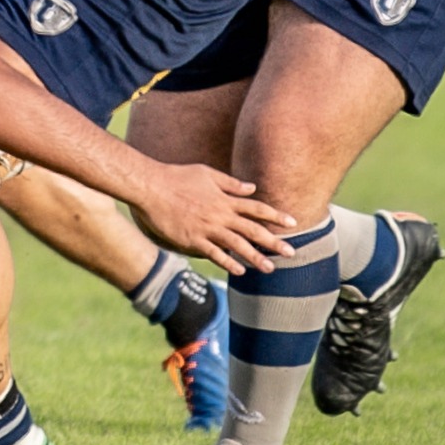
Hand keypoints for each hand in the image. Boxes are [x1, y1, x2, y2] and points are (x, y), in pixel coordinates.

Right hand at [126, 163, 294, 276]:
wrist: (151, 187)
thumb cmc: (177, 177)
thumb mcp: (206, 173)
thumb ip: (230, 183)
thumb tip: (251, 187)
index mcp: (225, 199)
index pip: (256, 208)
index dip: (276, 215)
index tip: (293, 223)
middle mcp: (220, 215)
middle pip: (253, 230)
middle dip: (274, 242)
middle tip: (291, 253)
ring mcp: (207, 228)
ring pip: (238, 245)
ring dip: (256, 257)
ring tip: (271, 268)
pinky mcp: (193, 240)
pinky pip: (215, 254)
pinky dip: (229, 262)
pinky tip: (240, 270)